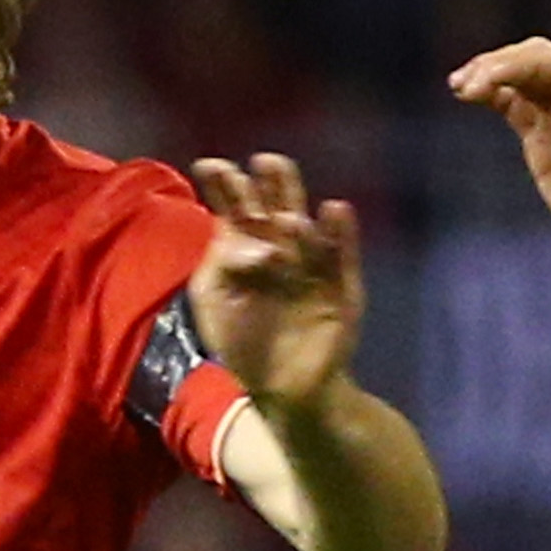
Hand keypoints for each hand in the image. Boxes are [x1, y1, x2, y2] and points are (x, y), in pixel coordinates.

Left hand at [184, 153, 365, 408]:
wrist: (282, 391)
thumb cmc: (244, 344)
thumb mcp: (215, 302)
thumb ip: (217, 265)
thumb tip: (233, 232)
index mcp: (249, 252)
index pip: (238, 212)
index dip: (226, 189)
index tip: (210, 166)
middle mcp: (283, 252)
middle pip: (276, 209)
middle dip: (269, 185)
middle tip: (261, 160)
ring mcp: (312, 268)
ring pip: (307, 228)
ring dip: (296, 202)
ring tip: (287, 180)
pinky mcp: (340, 289)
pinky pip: (341, 257)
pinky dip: (340, 234)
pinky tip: (334, 209)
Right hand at [445, 38, 550, 273]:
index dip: (527, 65)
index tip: (491, 80)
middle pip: (540, 61)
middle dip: (503, 65)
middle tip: (468, 85)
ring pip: (524, 77)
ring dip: (491, 74)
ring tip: (459, 87)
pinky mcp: (545, 138)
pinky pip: (515, 104)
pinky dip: (492, 95)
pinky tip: (467, 95)